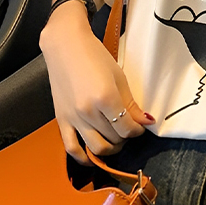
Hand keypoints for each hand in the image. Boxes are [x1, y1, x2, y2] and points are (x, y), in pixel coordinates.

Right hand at [40, 10, 153, 164]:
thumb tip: (144, 122)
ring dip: (110, 149)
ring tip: (115, 140)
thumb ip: (131, 103)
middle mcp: (88, 111)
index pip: (127, 128)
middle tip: (129, 129)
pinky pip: (71, 148)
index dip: (137, 130)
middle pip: (113, 138)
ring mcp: (73, 118)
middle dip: (125, 137)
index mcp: (106, 98)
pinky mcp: (61, 120)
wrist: (66, 46)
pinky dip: (83, 157)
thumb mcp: (119, 77)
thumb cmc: (94, 56)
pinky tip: (92, 157)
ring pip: (95, 148)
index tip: (140, 126)